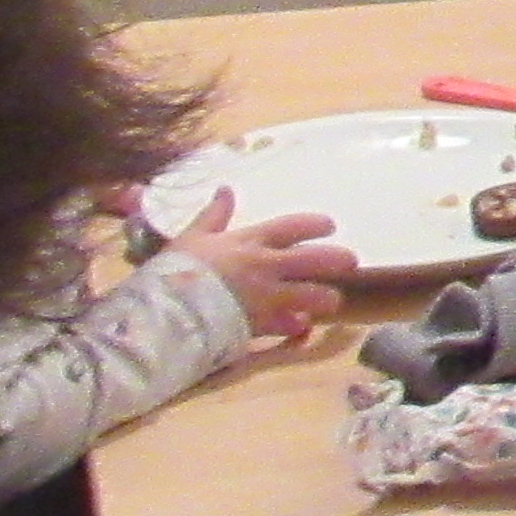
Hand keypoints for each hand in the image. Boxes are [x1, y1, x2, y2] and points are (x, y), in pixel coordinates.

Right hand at [160, 190, 351, 342]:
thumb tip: (225, 189)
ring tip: (330, 300)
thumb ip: (213, 215)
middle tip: (350, 261)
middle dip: (338, 259)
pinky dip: (299, 326)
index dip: (317, 225)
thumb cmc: (175, 270)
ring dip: (326, 298)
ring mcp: (269, 296)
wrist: (165, 310)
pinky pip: (293, 326)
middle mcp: (267, 266)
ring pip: (314, 295)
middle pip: (316, 259)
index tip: (330, 226)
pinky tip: (301, 326)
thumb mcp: (192, 237)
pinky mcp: (264, 324)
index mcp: (250, 241)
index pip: (294, 227)